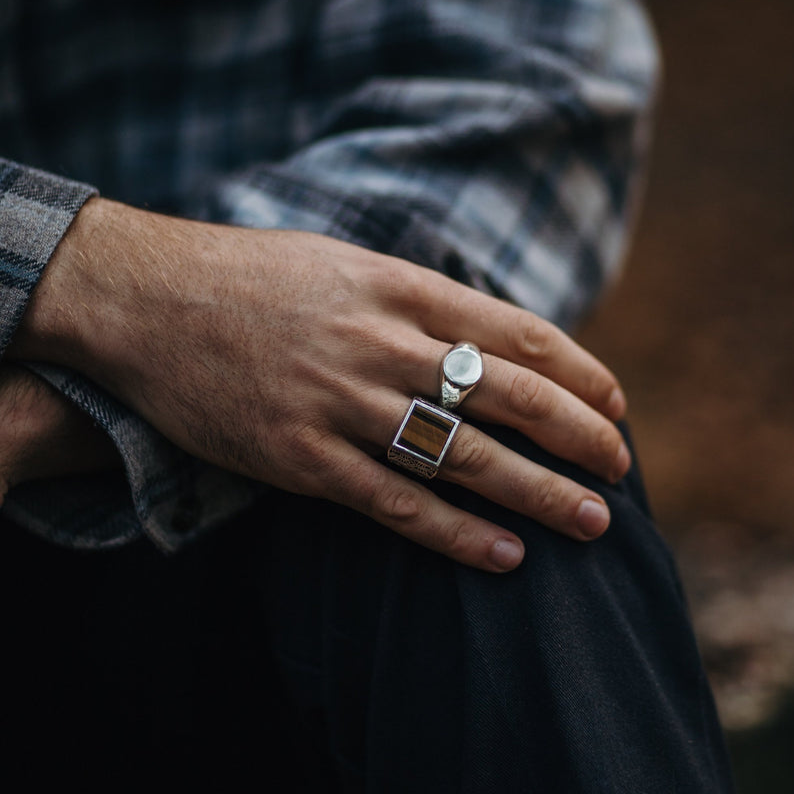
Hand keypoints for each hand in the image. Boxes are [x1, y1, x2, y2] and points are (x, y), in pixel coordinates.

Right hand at [13, 198, 629, 570]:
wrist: (147, 300)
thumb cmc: (250, 278)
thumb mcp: (346, 264)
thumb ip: (415, 299)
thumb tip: (481, 335)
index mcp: (399, 287)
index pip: (519, 333)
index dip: (580, 373)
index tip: (614, 405)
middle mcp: (381, 344)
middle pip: (510, 395)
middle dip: (579, 435)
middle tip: (621, 469)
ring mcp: (341, 404)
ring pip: (464, 456)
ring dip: (537, 493)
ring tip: (590, 522)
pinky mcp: (301, 459)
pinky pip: (396, 504)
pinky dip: (457, 533)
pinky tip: (505, 556)